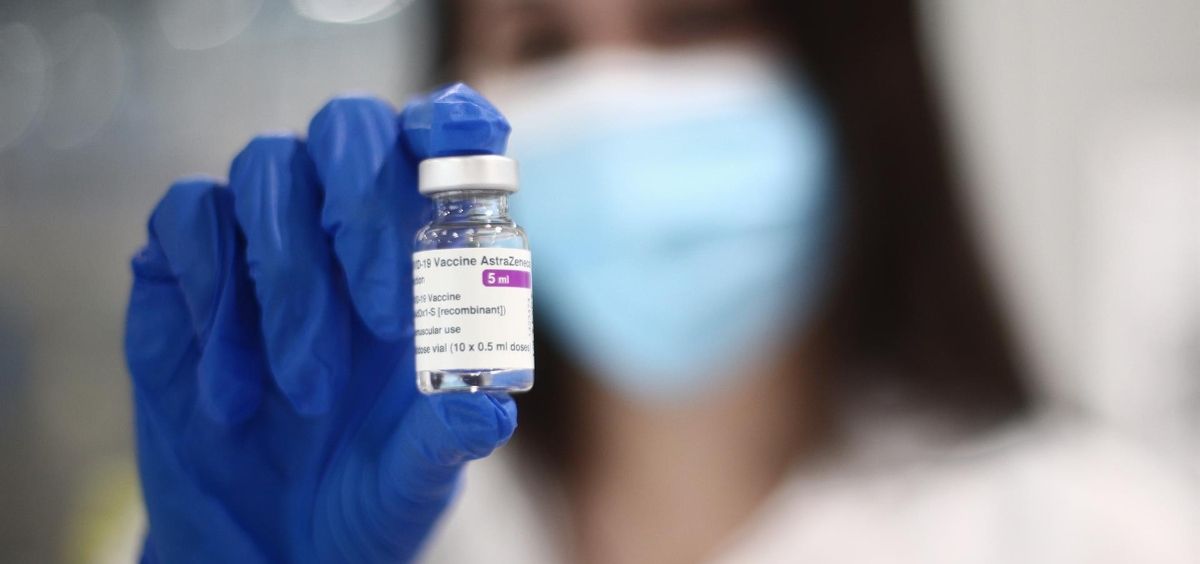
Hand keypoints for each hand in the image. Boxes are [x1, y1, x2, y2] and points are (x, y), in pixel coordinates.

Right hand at [125, 84, 514, 562]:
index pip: (439, 143)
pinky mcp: (186, 266)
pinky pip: (188, 215)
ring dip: (292, 279)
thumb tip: (484, 407)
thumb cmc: (365, 491)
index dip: (450, 125)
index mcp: (423, 252)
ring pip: (267, 167)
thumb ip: (447, 437)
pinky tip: (234, 387)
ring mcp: (262, 236)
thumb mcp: (417, 475)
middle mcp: (343, 223)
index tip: (454, 147)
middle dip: (366, 205)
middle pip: (348, 126)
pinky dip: (212, 289)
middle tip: (386, 320)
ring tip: (310, 390)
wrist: (270, 545)